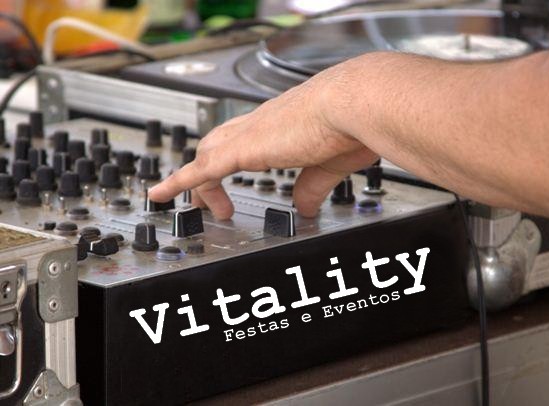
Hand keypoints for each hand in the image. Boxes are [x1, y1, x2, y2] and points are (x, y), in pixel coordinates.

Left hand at [148, 63, 377, 219]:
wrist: (352, 105)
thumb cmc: (351, 125)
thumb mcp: (327, 165)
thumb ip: (311, 187)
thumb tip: (305, 207)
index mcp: (280, 126)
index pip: (244, 139)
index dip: (233, 158)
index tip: (234, 178)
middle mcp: (259, 126)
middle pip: (217, 145)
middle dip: (211, 172)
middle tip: (213, 200)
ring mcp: (248, 135)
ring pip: (206, 154)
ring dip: (198, 182)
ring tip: (197, 207)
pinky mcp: (242, 149)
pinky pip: (200, 168)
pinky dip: (177, 182)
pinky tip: (162, 195)